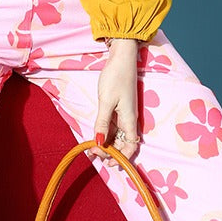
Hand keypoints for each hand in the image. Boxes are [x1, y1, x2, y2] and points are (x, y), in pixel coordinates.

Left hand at [93, 39, 140, 160]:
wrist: (121, 58)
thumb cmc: (116, 77)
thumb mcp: (106, 101)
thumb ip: (102, 123)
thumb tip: (98, 142)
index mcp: (129, 120)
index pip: (130, 146)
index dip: (121, 158)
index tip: (107, 162)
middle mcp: (128, 120)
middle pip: (122, 144)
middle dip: (109, 152)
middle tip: (92, 153)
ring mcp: (123, 115)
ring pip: (116, 137)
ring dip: (106, 144)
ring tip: (91, 148)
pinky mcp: (117, 109)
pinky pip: (112, 127)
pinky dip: (104, 133)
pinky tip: (95, 135)